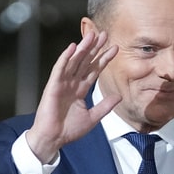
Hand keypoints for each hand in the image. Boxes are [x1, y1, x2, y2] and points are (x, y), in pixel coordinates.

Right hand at [25, 30, 120, 162]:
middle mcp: (72, 83)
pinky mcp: (53, 86)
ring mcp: (62, 83)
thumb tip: (119, 96)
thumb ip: (105, 106)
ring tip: (92, 35)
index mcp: (80, 90)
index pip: (94, 70)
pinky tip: (72, 47)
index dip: (104, 59)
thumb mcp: (92, 118)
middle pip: (86, 61)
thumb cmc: (69, 130)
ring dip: (83, 48)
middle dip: (95, 48)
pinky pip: (60, 69)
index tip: (115, 48)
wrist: (53, 138)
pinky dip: (65, 58)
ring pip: (74, 61)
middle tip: (105, 34)